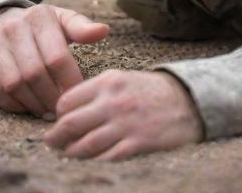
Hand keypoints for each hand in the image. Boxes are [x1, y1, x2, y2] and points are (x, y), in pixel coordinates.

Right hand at [0, 5, 108, 119]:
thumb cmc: (40, 27)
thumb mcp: (61, 20)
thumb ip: (82, 27)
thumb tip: (104, 30)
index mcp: (39, 16)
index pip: (57, 56)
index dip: (69, 80)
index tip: (78, 94)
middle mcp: (13, 28)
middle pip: (35, 73)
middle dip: (51, 96)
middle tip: (63, 109)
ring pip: (14, 84)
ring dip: (33, 104)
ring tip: (48, 112)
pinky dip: (13, 105)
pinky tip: (28, 108)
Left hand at [43, 69, 203, 159]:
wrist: (189, 100)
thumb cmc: (152, 91)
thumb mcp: (124, 79)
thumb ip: (97, 90)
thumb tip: (69, 108)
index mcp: (109, 81)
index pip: (68, 100)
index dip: (58, 114)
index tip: (58, 121)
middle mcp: (114, 101)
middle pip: (70, 124)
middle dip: (56, 137)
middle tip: (51, 143)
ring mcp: (125, 124)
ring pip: (84, 145)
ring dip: (71, 153)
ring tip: (67, 155)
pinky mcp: (138, 143)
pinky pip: (106, 158)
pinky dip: (94, 162)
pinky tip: (90, 162)